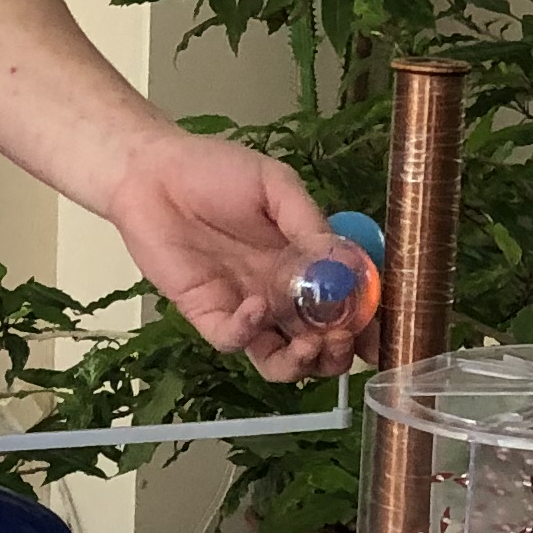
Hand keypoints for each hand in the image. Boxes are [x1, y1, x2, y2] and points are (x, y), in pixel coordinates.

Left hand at [105, 126, 356, 384]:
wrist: (152, 173)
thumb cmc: (214, 170)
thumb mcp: (275, 186)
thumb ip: (309, 222)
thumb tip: (343, 262)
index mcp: (305, 261)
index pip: (345, 304)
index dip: (367, 323)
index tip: (380, 329)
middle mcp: (280, 293)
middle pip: (320, 344)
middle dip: (338, 352)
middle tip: (341, 337)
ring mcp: (247, 308)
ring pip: (281, 360)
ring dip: (302, 362)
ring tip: (309, 343)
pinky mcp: (209, 315)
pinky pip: (235, 342)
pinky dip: (250, 332)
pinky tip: (257, 307)